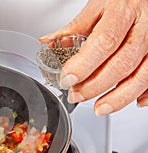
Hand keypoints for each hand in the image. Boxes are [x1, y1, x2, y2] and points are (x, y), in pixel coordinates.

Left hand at [40, 0, 147, 115]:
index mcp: (123, 11)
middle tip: (76, 95)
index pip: (103, 42)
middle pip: (121, 64)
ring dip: (119, 98)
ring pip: (142, 76)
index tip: (67, 79)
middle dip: (95, 86)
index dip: (84, 65)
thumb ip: (74, 27)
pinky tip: (131, 101)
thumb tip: (48, 43)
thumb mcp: (98, 5)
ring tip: (99, 108)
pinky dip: (145, 94)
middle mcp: (144, 27)